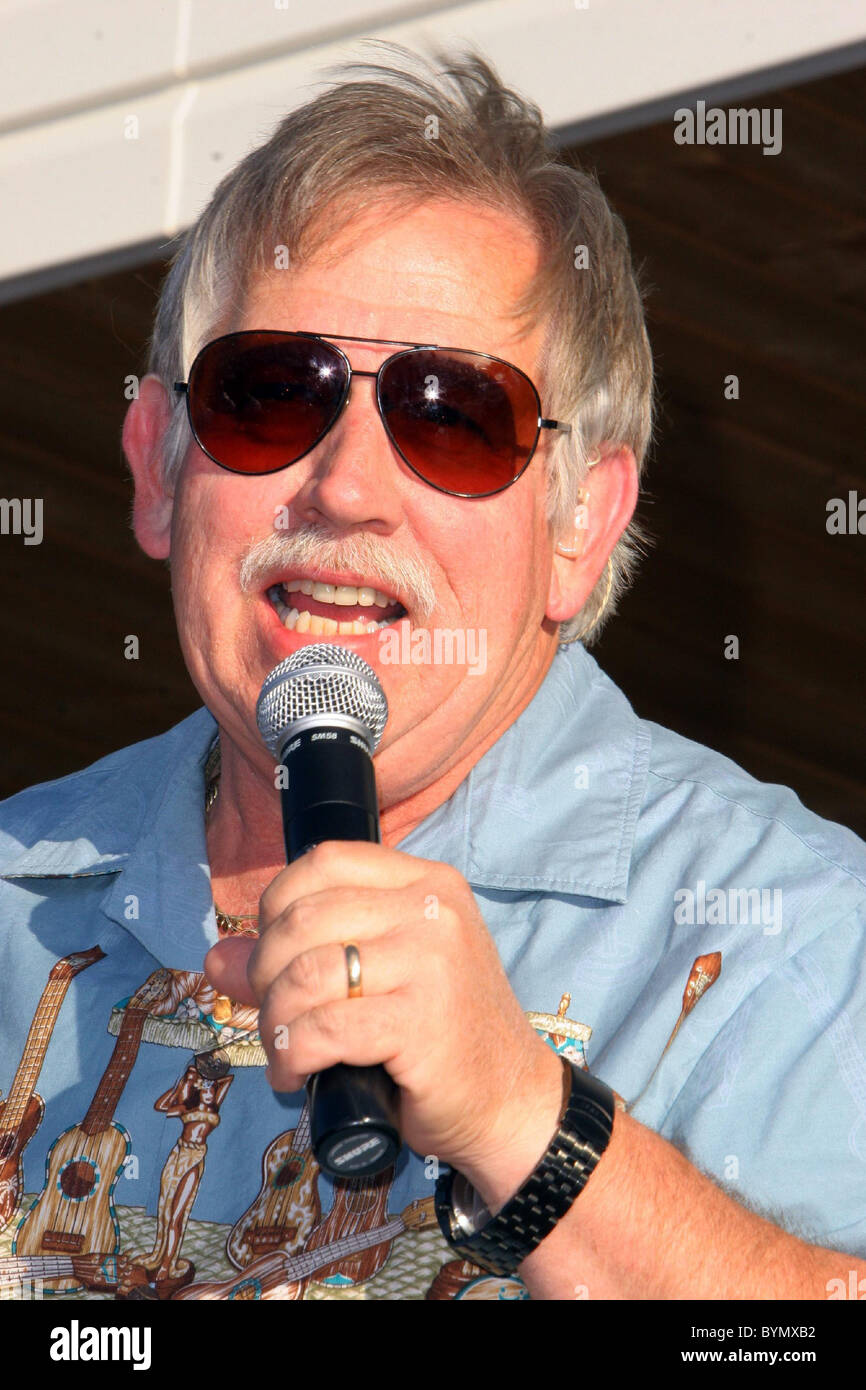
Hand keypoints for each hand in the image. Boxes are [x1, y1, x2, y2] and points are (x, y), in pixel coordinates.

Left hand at [204, 840, 562, 1197]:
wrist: (512, 1102)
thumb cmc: (441, 1036)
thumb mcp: (381, 978)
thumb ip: (302, 958)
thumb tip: (217, 957)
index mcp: (426, 882)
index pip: (325, 861)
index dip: (277, 904)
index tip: (275, 954)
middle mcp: (433, 910)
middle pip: (303, 918)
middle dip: (266, 974)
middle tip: (277, 1017)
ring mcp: (432, 962)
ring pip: (305, 974)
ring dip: (276, 1021)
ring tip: (287, 1051)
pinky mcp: (422, 1021)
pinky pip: (323, 1028)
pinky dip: (293, 1055)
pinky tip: (298, 1075)